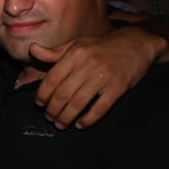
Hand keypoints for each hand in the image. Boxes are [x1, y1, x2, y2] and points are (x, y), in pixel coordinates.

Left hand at [31, 30, 154, 129]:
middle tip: (49, 117)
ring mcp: (104, 77)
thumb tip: (32, 49)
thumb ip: (54, 52)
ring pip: (79, 103)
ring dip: (66, 117)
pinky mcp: (118, 88)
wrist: (136, 43)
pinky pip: (100, 108)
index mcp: (75, 54)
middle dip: (53, 109)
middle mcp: (88, 65)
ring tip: (61, 124)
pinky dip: (88, 119)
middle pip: (63, 94)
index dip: (43, 94)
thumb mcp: (77, 44)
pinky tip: (80, 124)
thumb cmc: (101, 46)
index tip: (39, 104)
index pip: (52, 79)